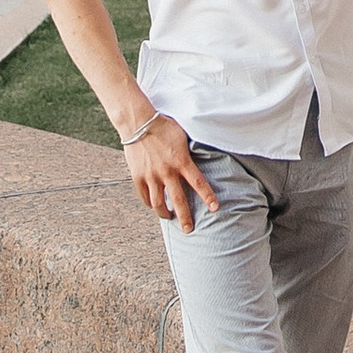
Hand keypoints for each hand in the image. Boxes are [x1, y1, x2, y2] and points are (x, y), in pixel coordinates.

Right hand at [123, 109, 217, 230]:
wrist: (138, 122)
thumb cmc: (163, 126)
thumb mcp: (183, 138)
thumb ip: (190, 153)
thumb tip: (201, 161)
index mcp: (181, 161)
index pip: (198, 183)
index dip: (207, 197)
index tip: (215, 208)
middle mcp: (167, 171)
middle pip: (178, 200)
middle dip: (185, 218)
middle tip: (189, 230)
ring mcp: (151, 175)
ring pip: (158, 203)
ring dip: (165, 213)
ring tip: (169, 217)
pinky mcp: (137, 176)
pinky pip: (144, 196)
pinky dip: (150, 203)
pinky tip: (154, 205)